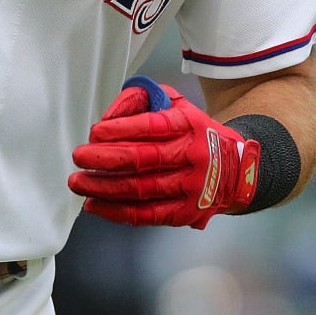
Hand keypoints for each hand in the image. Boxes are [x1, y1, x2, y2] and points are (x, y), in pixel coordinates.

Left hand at [68, 77, 258, 227]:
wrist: (236, 169)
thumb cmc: (196, 133)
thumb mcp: (177, 105)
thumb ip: (143, 99)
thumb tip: (110, 115)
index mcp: (188, 125)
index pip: (152, 127)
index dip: (121, 130)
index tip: (95, 133)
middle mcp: (191, 156)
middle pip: (143, 160)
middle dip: (105, 159)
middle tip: (80, 157)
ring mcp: (189, 187)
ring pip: (140, 189)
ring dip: (104, 187)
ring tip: (79, 182)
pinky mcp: (184, 212)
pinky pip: (146, 215)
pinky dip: (116, 212)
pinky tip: (95, 204)